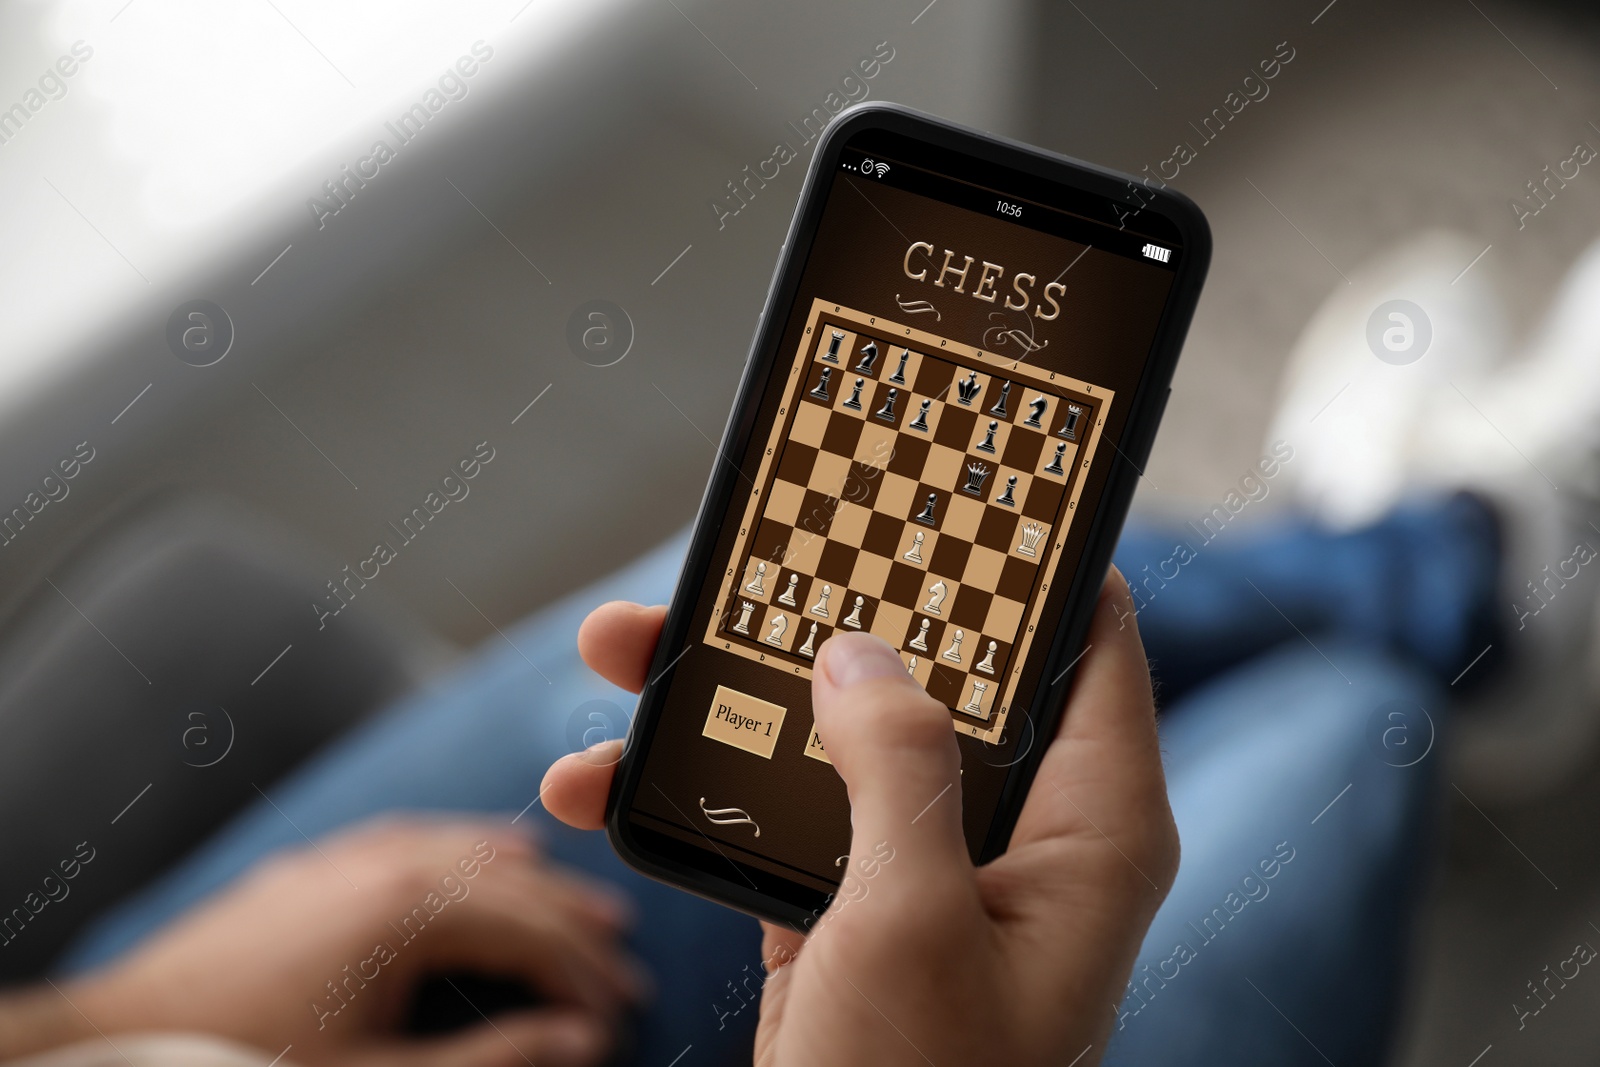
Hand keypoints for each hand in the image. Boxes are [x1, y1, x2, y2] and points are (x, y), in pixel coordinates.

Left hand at [70, 817, 645, 1066]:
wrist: (112, 1043)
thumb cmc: (244, 1066)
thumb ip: (491, 1059)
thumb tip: (579, 1041)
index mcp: (410, 910)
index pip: (531, 930)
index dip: (586, 974)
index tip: (622, 1011)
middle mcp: (384, 866)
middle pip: (508, 881)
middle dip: (571, 922)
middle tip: (623, 955)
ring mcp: (341, 861)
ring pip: (462, 848)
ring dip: (527, 878)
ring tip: (575, 899)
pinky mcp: (306, 872)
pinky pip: (407, 838)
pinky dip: (459, 849)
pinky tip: (472, 854)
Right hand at [544, 568, 1177, 1066]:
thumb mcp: (912, 919)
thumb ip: (896, 768)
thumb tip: (860, 651)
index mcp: (1092, 829)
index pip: (1091, 647)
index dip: (1033, 562)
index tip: (960, 486)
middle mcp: (1020, 838)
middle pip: (929, 680)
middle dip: (821, 619)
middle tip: (733, 562)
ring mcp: (929, 873)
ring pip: (834, 744)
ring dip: (726, 707)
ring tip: (621, 655)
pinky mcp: (852, 912)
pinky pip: (779, 822)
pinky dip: (697, 802)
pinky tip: (597, 784)